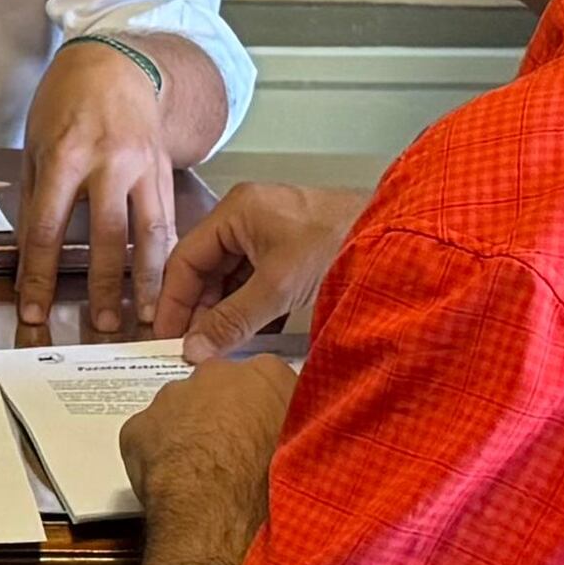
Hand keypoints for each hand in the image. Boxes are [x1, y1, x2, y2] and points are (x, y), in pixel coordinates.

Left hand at [17, 36, 178, 337]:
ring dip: (149, 280)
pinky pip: (168, 218)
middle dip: (104, 286)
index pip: (46, 228)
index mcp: (65, 155)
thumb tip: (28, 252)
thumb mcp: (35, 142)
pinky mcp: (164, 168)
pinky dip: (168, 254)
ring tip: (149, 315)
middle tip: (103, 324)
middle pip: (106, 236)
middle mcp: (109, 162)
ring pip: (150, 231)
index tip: (33, 308)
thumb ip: (34, 196)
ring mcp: (142, 166)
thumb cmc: (68, 99)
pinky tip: (170, 282)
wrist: (117, 61)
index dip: (38, 275)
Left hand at [119, 353, 292, 536]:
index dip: (261, 407)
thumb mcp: (308, 447)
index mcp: (266, 374)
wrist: (217, 510)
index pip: (264, 380)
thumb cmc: (269, 481)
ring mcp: (172, 397)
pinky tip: (170, 481)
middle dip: (220, 413)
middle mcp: (216, 373)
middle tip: (229, 451)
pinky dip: (155, 455)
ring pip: (178, 410)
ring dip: (186, 432)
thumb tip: (293, 425)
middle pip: (216, 388)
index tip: (261, 430)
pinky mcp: (138, 425)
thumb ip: (296, 422)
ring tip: (199, 471)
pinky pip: (147, 437)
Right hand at [151, 180, 362, 353]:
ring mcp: (271, 234)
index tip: (166, 338)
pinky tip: (250, 341)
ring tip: (218, 352)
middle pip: (207, 269)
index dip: (174, 301)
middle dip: (200, 311)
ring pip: (233, 279)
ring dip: (226, 315)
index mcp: (235, 212)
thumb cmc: (335, 246)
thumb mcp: (277, 288)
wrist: (397, 238)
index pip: (186, 259)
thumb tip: (193, 351)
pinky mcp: (292, 253)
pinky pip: (258, 283)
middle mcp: (247, 218)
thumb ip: (232, 321)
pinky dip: (252, 311)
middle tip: (192, 352)